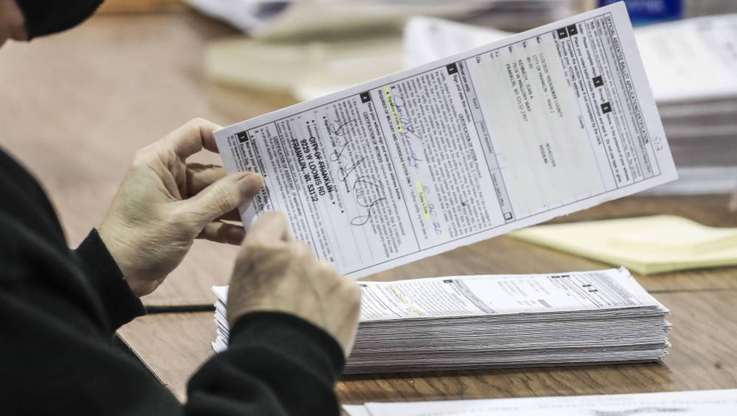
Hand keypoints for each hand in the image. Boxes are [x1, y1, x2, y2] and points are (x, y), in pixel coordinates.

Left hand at [99, 118, 262, 296]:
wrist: (114, 279)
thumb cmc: (140, 242)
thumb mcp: (184, 220)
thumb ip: (221, 198)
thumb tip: (256, 179)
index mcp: (159, 162)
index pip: (196, 134)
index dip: (224, 138)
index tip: (251, 151)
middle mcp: (169, 176)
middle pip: (214, 170)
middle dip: (241, 182)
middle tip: (273, 187)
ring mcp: (177, 199)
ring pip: (216, 196)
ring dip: (238, 206)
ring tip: (267, 212)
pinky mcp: (182, 221)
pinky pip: (211, 217)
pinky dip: (227, 226)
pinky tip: (248, 235)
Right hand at [227, 212, 360, 356]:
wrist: (283, 363)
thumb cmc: (253, 330)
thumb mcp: (239, 290)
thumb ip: (259, 266)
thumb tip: (272, 262)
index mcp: (262, 249)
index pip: (274, 220)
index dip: (275, 234)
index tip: (277, 248)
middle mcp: (297, 251)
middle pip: (300, 250)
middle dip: (297, 268)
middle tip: (290, 297)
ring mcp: (326, 269)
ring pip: (323, 272)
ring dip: (318, 286)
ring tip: (308, 317)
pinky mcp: (350, 288)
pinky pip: (343, 288)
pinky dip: (336, 302)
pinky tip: (324, 322)